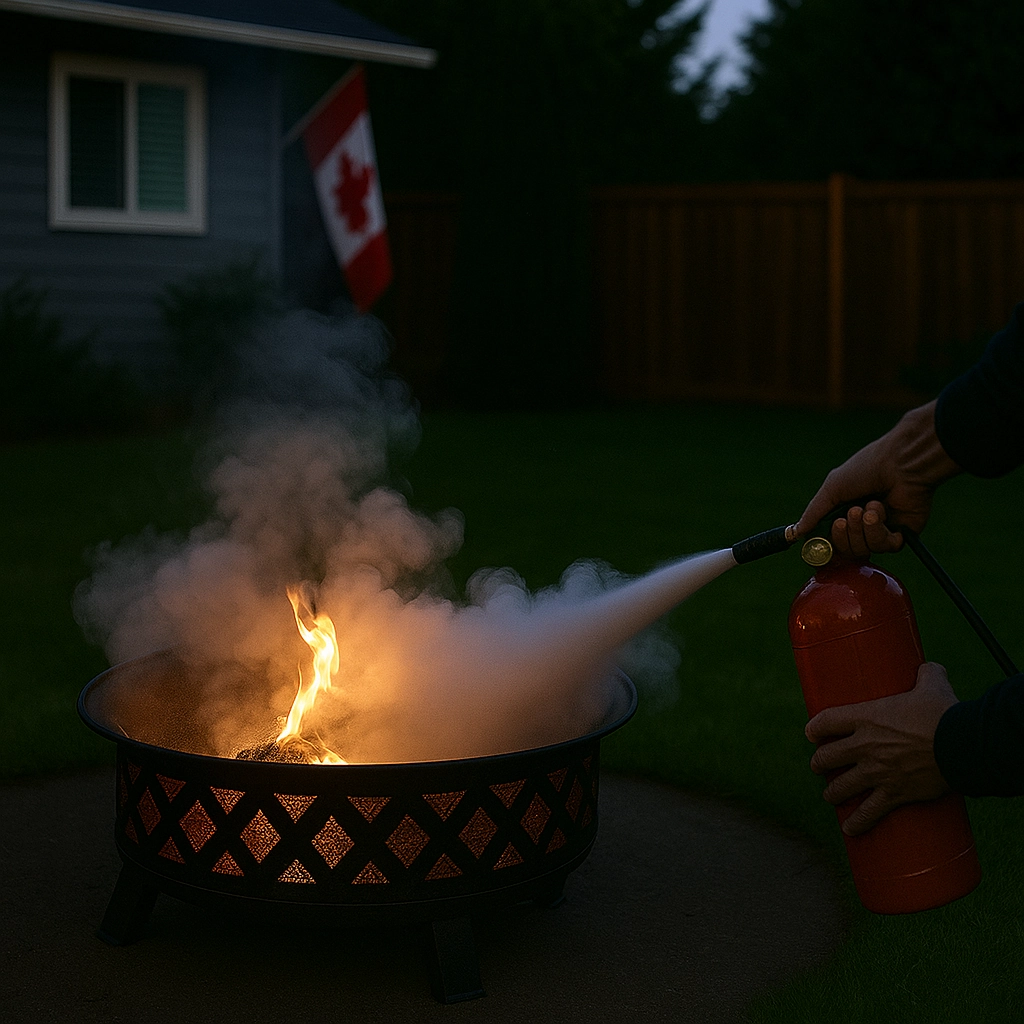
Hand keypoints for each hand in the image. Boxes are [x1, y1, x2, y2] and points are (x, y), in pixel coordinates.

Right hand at [795, 400, 961, 552]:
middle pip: (844, 552)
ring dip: (861, 530)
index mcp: (842, 514)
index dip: (823, 547)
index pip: (828, 543)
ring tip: (867, 507)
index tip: (818, 544)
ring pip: (863, 550)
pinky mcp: (900, 535)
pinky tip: (880, 511)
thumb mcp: (832, 488)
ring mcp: (880, 532)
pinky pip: (884, 547)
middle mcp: (860, 526)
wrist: (901, 463)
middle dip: (842, 536)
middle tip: (846, 517)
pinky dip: (878, 531)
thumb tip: (797, 533)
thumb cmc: (866, 468)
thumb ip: (813, 513)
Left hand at [804, 662, 958, 835]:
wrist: (962, 745)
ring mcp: (877, 771)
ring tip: (830, 795)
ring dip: (832, 792)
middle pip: (827, 757)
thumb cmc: (944, 712)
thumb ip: (927, 674)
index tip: (811, 733)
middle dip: (820, 763)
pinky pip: (869, 812)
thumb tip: (930, 667)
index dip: (814, 728)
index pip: (826, 721)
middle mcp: (864, 745)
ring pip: (842, 786)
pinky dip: (857, 822)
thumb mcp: (932, 684)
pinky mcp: (894, 793)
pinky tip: (849, 828)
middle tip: (820, 765)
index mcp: (866, 716)